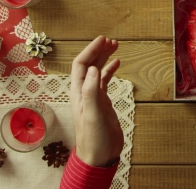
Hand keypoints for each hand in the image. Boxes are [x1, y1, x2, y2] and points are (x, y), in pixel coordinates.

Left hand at [70, 36, 122, 166]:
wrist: (99, 155)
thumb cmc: (94, 138)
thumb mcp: (92, 114)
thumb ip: (91, 92)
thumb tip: (93, 69)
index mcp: (78, 92)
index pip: (81, 65)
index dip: (90, 50)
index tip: (102, 39)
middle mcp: (84, 91)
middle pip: (89, 65)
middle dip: (98, 51)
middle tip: (110, 40)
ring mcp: (93, 96)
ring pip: (97, 71)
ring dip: (104, 58)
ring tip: (114, 46)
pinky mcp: (102, 102)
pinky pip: (105, 81)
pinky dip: (110, 70)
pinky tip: (117, 63)